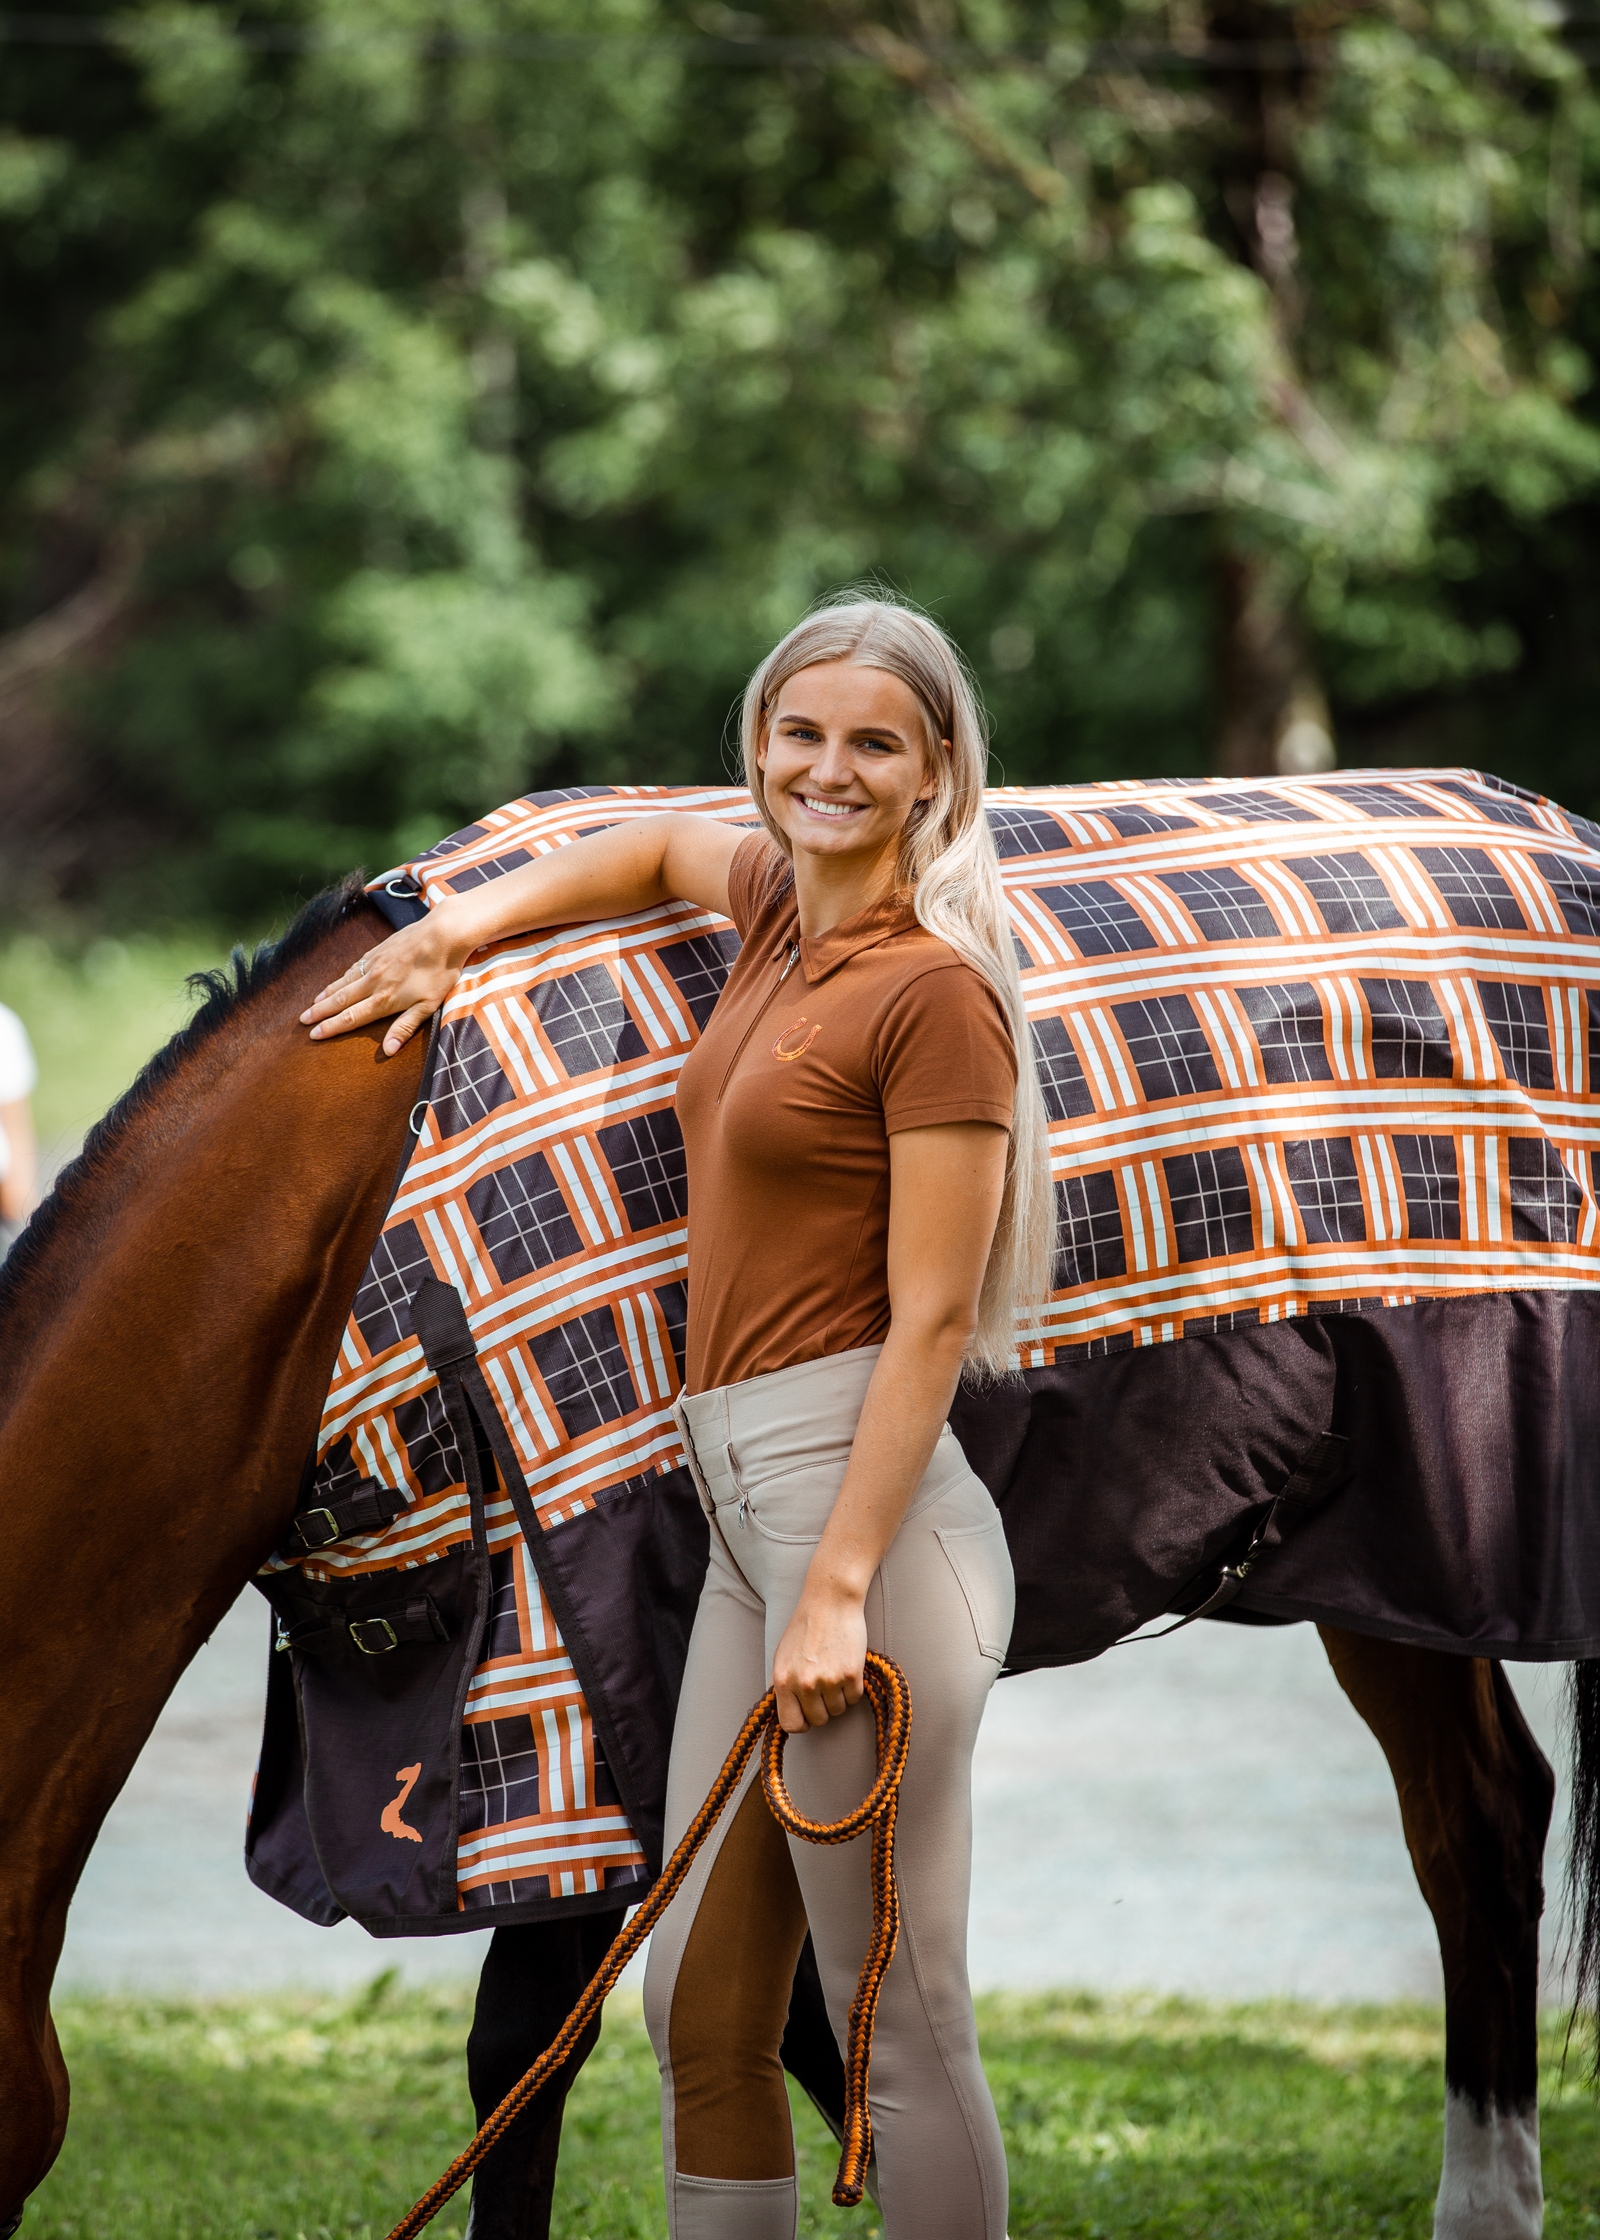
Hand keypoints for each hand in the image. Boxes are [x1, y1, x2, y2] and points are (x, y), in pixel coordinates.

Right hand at [301, 908, 473, 1054]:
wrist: (442, 934)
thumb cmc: (440, 972)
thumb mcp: (428, 1006)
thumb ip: (405, 1027)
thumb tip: (388, 1051)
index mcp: (384, 999)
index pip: (351, 1017)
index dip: (331, 1027)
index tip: (313, 1035)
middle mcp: (373, 982)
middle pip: (341, 1000)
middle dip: (320, 1012)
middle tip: (302, 1020)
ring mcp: (373, 965)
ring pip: (343, 982)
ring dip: (326, 994)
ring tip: (313, 1004)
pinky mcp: (377, 951)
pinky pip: (353, 967)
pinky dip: (340, 977)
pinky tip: (337, 980)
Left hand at [771, 1586, 867, 1734]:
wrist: (830, 1601)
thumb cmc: (806, 1626)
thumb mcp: (783, 1656)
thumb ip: (784, 1685)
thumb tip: (789, 1710)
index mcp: (783, 1680)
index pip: (790, 1724)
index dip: (802, 1723)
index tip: (808, 1715)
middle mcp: (804, 1684)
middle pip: (818, 1720)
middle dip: (823, 1708)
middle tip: (825, 1688)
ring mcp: (828, 1680)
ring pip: (838, 1710)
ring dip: (839, 1696)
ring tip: (835, 1672)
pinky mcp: (850, 1674)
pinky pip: (854, 1697)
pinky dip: (853, 1687)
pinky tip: (846, 1667)